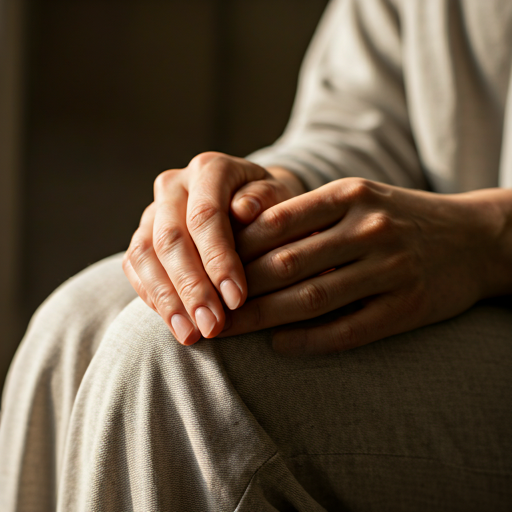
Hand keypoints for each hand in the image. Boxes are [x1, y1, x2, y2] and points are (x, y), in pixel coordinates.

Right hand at [122, 152, 304, 343]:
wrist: (253, 204)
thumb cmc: (273, 206)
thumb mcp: (282, 201)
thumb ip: (266, 203)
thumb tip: (244, 212)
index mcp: (210, 168)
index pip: (206, 216)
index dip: (219, 260)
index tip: (238, 301)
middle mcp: (175, 184)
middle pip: (171, 238)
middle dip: (192, 288)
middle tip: (212, 327)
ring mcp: (154, 210)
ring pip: (145, 254)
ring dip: (167, 299)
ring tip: (191, 335)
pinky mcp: (143, 235)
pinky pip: (135, 266)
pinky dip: (153, 296)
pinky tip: (174, 323)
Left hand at [220, 178, 511, 354]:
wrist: (471, 238)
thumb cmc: (397, 218)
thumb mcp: (356, 199)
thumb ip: (305, 214)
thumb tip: (241, 235)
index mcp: (349, 195)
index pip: (277, 222)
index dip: (235, 248)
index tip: (204, 269)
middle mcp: (369, 228)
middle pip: (286, 264)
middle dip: (238, 290)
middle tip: (204, 308)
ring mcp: (391, 268)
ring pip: (311, 298)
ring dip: (262, 319)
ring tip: (227, 331)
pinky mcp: (408, 306)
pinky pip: (349, 328)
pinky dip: (309, 340)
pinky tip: (279, 346)